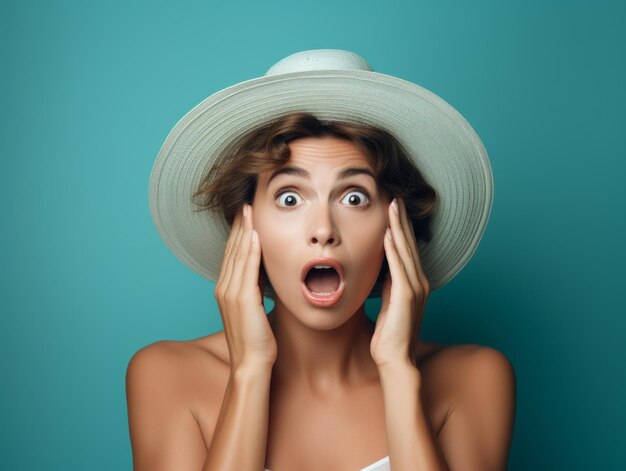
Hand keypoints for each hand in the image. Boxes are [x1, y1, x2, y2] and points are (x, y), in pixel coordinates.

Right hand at [214, 203, 276, 369]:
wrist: (251, 363)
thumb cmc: (255, 341)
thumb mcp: (253, 310)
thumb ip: (254, 291)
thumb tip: (264, 276)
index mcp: (226, 290)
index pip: (231, 256)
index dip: (237, 234)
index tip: (244, 216)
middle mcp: (224, 289)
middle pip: (232, 250)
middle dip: (239, 226)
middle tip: (244, 205)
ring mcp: (231, 294)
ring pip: (238, 255)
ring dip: (244, 231)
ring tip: (248, 211)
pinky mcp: (243, 300)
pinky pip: (247, 269)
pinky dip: (250, 250)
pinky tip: (255, 235)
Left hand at [370, 197, 429, 368]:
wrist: (395, 358)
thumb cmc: (390, 334)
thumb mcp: (388, 302)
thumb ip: (389, 284)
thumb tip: (384, 267)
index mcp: (415, 283)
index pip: (408, 249)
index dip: (402, 227)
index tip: (395, 209)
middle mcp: (419, 282)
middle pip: (409, 244)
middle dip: (402, 220)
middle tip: (396, 197)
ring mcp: (415, 288)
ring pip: (405, 251)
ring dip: (398, 227)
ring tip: (393, 206)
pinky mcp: (406, 296)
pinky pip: (399, 267)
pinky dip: (393, 250)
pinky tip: (388, 234)